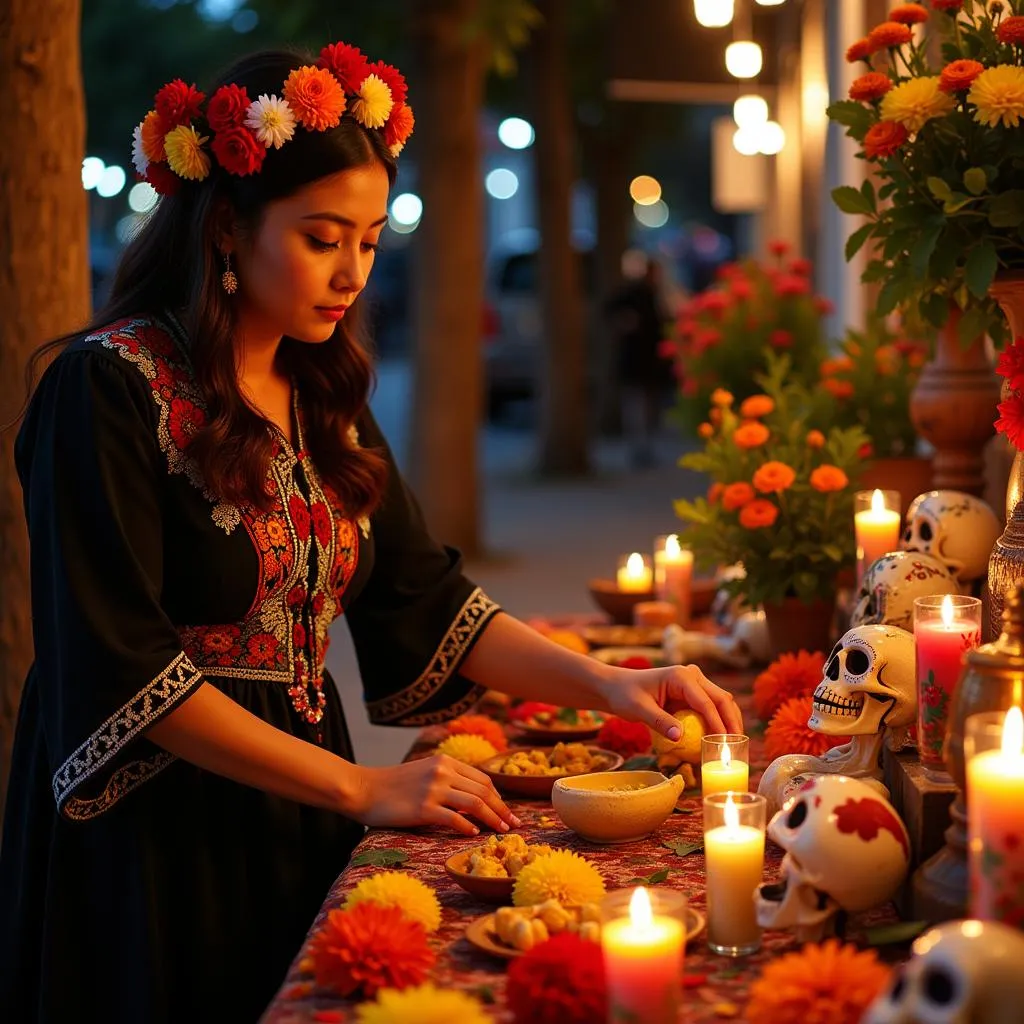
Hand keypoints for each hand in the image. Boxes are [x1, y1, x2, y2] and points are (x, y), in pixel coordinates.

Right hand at [349, 756, 520, 836]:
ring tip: (502, 831)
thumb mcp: (424, 772)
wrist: (364, 789)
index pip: (482, 779)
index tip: (506, 810)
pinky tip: (474, 834)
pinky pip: (454, 819)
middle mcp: (443, 772)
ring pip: (475, 804)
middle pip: (484, 791)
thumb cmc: (393, 785)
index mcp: (445, 762)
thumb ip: (447, 779)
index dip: (498, 796)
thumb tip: (472, 798)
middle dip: (502, 809)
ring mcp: (434, 789)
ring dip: (493, 819)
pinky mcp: (423, 808)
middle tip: (514, 824)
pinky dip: (468, 827)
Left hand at [598, 663, 743, 739]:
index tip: (724, 743)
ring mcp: (694, 684)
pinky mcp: (692, 693)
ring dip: (729, 722)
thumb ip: (660, 722)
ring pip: (721, 702)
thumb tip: (680, 738)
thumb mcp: (638, 709)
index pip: (706, 702)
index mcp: (681, 676)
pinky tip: (721, 739)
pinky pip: (711, 708)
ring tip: (733, 745)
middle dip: (731, 722)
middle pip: (722, 699)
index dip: (718, 723)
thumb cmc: (624, 695)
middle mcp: (692, 676)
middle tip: (736, 747)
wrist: (616, 687)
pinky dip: (719, 721)